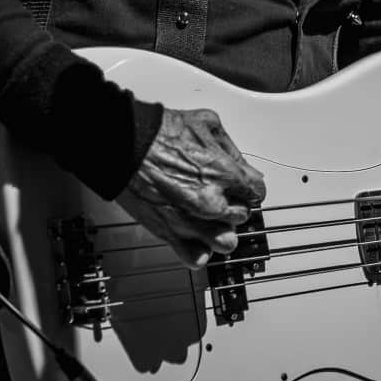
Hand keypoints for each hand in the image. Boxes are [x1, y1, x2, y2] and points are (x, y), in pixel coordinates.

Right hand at [116, 107, 267, 267]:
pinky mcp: (169, 232)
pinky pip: (197, 257)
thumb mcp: (207, 123)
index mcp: (224, 173)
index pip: (257, 192)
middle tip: (220, 196)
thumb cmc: (159, 132)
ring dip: (220, 231)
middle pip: (242, 216)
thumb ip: (231, 149)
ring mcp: (190, 220)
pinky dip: (199, 251)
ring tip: (209, 219)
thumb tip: (244, 166)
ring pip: (226, 242)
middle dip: (233, 205)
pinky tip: (196, 238)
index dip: (248, 187)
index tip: (241, 187)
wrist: (123, 144)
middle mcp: (211, 201)